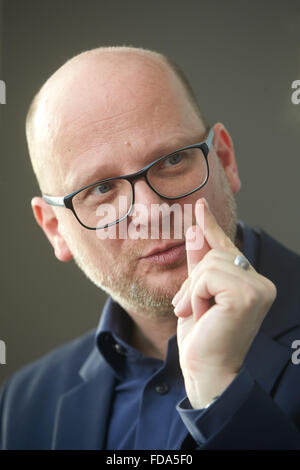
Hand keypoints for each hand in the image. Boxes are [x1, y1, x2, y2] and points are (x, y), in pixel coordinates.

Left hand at [173, 198, 276, 408]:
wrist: (205, 369)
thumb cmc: (202, 336)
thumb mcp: (196, 293)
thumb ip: (198, 263)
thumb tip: (193, 228)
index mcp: (251, 282)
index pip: (227, 248)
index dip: (210, 227)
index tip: (200, 206)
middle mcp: (261, 283)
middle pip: (215, 253)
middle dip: (193, 279)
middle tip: (188, 307)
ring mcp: (258, 288)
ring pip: (210, 263)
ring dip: (192, 289)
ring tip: (194, 312)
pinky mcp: (248, 295)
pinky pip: (208, 275)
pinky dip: (195, 293)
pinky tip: (198, 313)